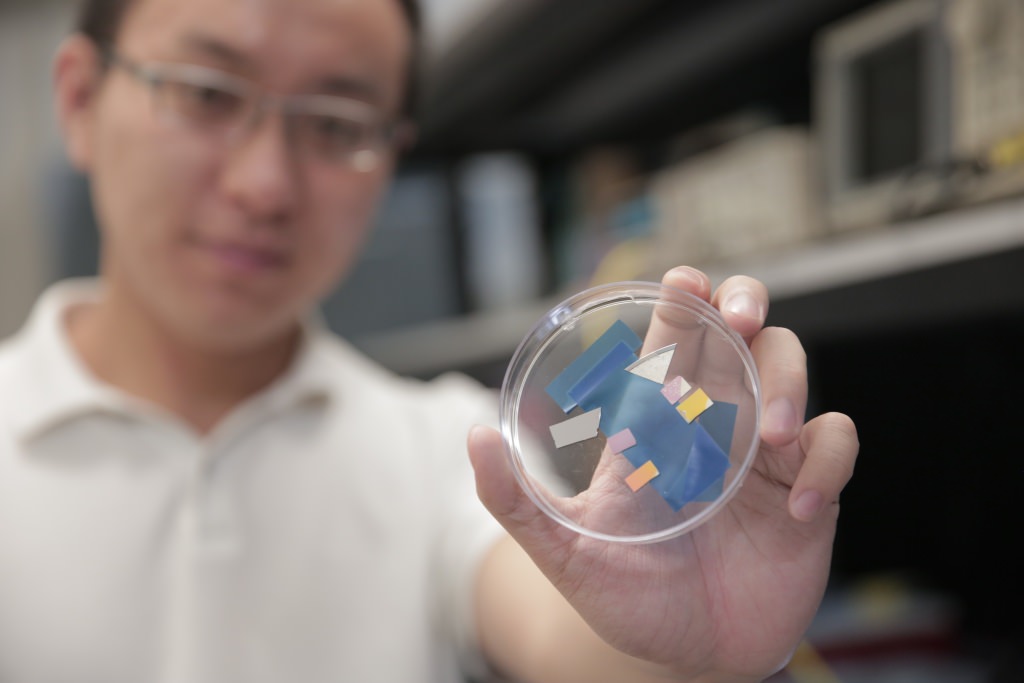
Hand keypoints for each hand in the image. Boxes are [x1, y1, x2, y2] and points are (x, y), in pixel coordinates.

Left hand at [468, 266, 857, 680]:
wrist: (691, 655)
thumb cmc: (630, 598)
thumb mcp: (565, 551)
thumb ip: (514, 501)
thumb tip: (473, 438)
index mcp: (659, 424)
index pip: (674, 343)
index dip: (683, 303)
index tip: (682, 285)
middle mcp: (715, 423)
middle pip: (740, 334)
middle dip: (744, 307)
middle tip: (739, 314)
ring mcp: (764, 454)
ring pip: (791, 371)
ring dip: (787, 382)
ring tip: (768, 433)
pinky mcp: (808, 489)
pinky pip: (835, 444)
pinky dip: (826, 461)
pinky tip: (799, 505)